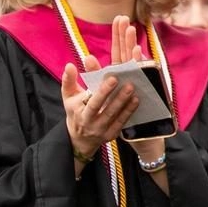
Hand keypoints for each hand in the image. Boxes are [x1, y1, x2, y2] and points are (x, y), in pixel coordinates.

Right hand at [60, 16, 141, 163]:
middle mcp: (93, 121)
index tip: (113, 74)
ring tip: (137, 85)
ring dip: (128, 99)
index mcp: (81, 111)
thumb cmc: (73, 115)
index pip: (94, 99)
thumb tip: (72, 62)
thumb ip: (69, 81)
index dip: (103, 88)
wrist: (78, 143)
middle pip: (108, 105)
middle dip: (119, 91)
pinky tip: (140, 97)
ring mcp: (105, 129)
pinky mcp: (115, 133)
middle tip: (129, 77)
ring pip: (119, 113)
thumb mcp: (67, 99)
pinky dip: (132, 109)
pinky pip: (125, 120)